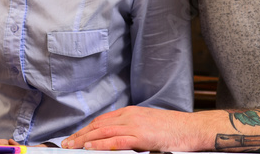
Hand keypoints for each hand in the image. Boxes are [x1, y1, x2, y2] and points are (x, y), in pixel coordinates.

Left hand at [61, 106, 207, 150]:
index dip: (86, 129)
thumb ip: (131, 130)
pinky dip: (101, 144)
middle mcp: (130, 116)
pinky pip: (117, 141)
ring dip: (85, 140)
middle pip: (99, 125)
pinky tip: (90, 148)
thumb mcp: (148, 125)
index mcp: (130, 112)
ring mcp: (135, 125)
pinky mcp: (142, 137)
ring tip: (72, 146)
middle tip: (67, 143)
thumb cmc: (174, 130)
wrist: (192, 128)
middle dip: (81, 134)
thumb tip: (115, 139)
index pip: (102, 120)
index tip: (75, 137)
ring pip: (103, 132)